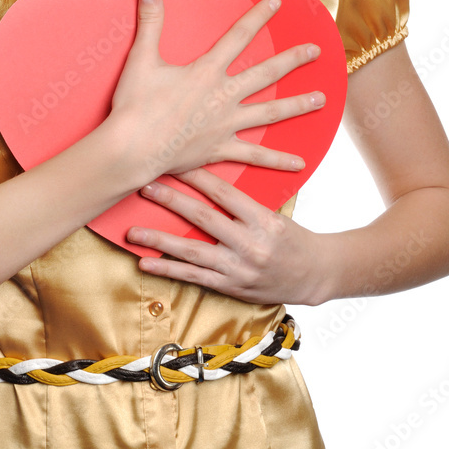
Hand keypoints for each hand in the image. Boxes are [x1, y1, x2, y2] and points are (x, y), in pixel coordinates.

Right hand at [106, 0, 325, 180]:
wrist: (132, 149)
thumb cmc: (135, 105)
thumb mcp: (141, 58)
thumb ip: (150, 21)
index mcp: (207, 71)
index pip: (238, 36)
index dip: (258, 16)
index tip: (276, 2)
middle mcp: (224, 96)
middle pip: (266, 73)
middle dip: (293, 60)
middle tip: (316, 51)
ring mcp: (226, 124)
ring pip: (270, 112)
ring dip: (297, 105)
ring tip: (322, 100)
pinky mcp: (221, 149)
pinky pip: (255, 155)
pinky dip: (277, 159)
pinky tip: (300, 163)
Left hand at [126, 168, 325, 305]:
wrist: (315, 274)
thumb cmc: (291, 237)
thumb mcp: (273, 213)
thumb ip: (241, 202)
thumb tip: (205, 177)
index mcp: (262, 219)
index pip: (222, 192)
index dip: (195, 176)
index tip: (172, 161)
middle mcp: (250, 244)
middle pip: (202, 218)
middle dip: (170, 201)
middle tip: (144, 186)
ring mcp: (238, 268)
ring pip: (192, 251)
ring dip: (159, 240)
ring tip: (133, 231)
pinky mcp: (231, 287)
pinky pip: (194, 277)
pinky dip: (168, 269)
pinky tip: (146, 262)